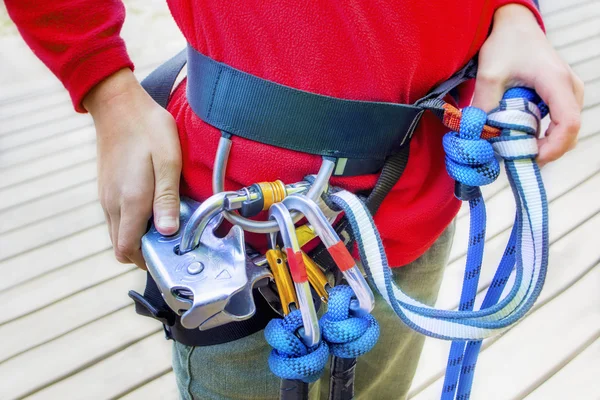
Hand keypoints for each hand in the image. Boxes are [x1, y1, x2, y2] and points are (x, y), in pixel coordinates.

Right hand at [84, 68, 181, 267]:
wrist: (118, 105)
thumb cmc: (148, 130)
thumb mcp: (168, 162)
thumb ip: (167, 199)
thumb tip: (167, 233)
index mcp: (129, 201)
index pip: (128, 249)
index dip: (147, 261)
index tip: (169, 255)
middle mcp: (112, 204)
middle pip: (122, 247)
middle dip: (145, 252)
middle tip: (171, 242)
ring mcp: (106, 197)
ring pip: (119, 233)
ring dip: (139, 237)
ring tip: (165, 223)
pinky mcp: (106, 188)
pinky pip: (117, 218)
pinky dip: (132, 223)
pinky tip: (153, 207)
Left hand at [472, 4, 583, 165]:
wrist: (514, 27)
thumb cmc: (504, 46)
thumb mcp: (488, 76)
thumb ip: (484, 107)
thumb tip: (479, 138)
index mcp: (556, 81)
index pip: (568, 123)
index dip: (553, 148)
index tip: (529, 159)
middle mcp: (570, 88)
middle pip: (570, 132)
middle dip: (545, 151)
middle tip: (515, 159)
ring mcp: (569, 92)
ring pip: (564, 130)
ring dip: (542, 144)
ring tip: (513, 148)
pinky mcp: (562, 96)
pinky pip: (558, 123)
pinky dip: (541, 135)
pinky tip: (518, 136)